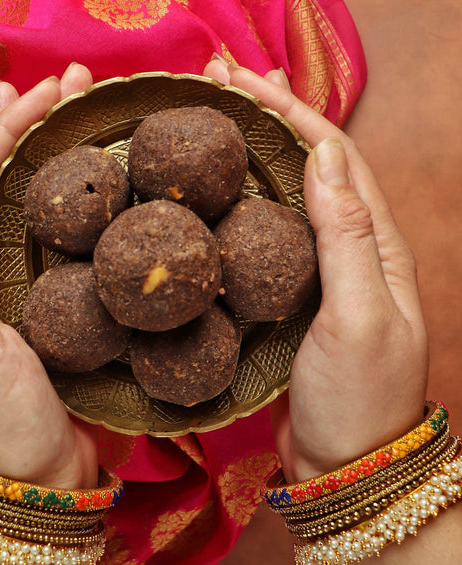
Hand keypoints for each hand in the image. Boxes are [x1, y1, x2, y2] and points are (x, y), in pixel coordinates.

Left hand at [0, 64, 98, 489]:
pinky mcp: (77, 313)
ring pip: (52, 213)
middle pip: (14, 185)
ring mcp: (40, 291)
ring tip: (94, 118)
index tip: (44, 91)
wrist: (34, 483)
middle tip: (74, 84)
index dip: (7, 130)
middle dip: (36, 129)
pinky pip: (88, 252)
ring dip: (69, 163)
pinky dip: (100, 216)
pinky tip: (121, 195)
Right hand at [204, 59, 428, 481]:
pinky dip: (237, 207)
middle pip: (305, 167)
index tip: (246, 80)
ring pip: (279, 199)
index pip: (333, 158)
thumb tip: (325, 155)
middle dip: (267, 118)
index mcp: (372, 244)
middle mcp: (344, 249)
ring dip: (250, 155)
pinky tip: (212, 196)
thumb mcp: (361, 315)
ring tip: (213, 121)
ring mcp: (311, 273)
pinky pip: (258, 239)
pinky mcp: (281, 298)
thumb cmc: (359, 397)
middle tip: (220, 82)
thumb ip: (347, 236)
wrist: (343, 463)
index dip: (292, 112)